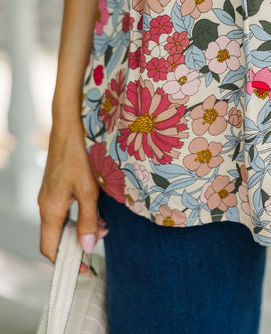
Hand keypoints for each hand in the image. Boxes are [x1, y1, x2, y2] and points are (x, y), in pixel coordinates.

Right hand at [38, 120, 108, 272]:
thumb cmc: (78, 154)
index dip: (66, 261)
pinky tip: (96, 208)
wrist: (69, 124)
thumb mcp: (88, 189)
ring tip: (104, 223)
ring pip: (62, 223)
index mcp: (50, 210)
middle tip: (103, 236)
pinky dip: (79, 215)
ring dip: (81, 228)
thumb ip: (88, 219)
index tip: (84, 268)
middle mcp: (45, 205)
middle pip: (56, 238)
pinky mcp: (55, 186)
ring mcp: (49, 195)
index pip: (50, 248)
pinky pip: (64, 210)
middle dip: (78, 243)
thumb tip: (86, 248)